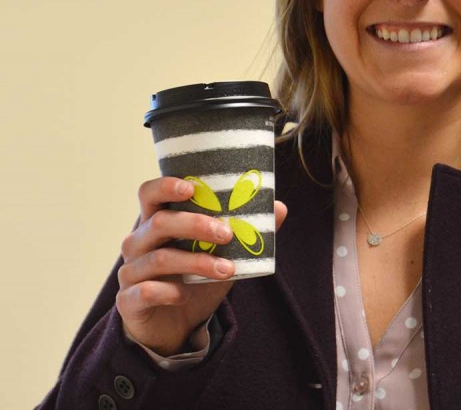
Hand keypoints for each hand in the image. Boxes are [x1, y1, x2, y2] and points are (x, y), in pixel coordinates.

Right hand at [115, 176, 287, 355]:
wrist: (174, 327)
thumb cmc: (196, 280)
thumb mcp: (224, 255)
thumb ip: (247, 231)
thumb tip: (279, 208)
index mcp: (157, 223)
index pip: (150, 194)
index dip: (166, 185)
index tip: (192, 187)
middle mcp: (139, 242)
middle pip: (159, 222)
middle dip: (195, 224)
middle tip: (227, 233)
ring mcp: (130, 271)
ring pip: (159, 258)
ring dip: (196, 262)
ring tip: (227, 270)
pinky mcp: (129, 301)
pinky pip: (146, 291)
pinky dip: (170, 291)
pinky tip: (185, 295)